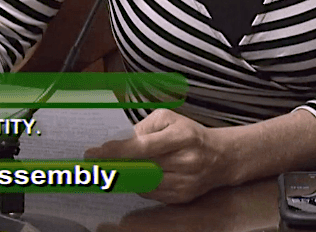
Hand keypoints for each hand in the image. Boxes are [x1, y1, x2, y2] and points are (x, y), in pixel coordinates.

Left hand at [84, 109, 233, 203]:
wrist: (221, 157)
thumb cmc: (190, 133)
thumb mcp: (169, 119)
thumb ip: (144, 127)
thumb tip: (121, 142)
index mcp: (182, 136)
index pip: (142, 147)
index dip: (117, 151)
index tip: (95, 152)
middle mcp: (186, 161)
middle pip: (141, 167)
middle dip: (116, 164)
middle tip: (94, 162)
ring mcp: (185, 182)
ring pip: (144, 183)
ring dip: (125, 176)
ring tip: (111, 167)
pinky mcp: (183, 197)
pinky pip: (152, 194)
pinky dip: (139, 185)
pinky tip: (133, 175)